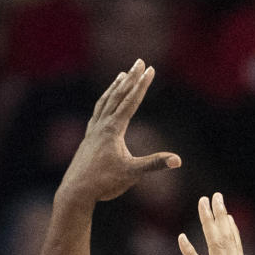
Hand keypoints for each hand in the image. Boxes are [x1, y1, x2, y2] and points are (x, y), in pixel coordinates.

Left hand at [58, 59, 181, 205]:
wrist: (76, 192)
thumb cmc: (103, 183)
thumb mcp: (132, 173)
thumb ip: (154, 164)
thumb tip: (178, 161)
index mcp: (113, 129)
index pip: (131, 101)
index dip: (142, 84)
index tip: (150, 69)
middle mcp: (102, 125)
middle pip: (118, 95)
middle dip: (131, 78)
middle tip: (140, 61)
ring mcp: (93, 131)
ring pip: (105, 102)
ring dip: (115, 87)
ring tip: (122, 75)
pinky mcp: (87, 139)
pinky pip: (97, 113)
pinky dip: (104, 103)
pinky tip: (105, 105)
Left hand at [178, 192, 253, 254]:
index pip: (236, 247)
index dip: (230, 227)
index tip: (224, 210)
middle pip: (227, 240)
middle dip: (220, 216)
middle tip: (214, 196)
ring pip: (217, 247)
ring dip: (209, 223)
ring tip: (203, 204)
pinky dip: (191, 253)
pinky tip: (182, 238)